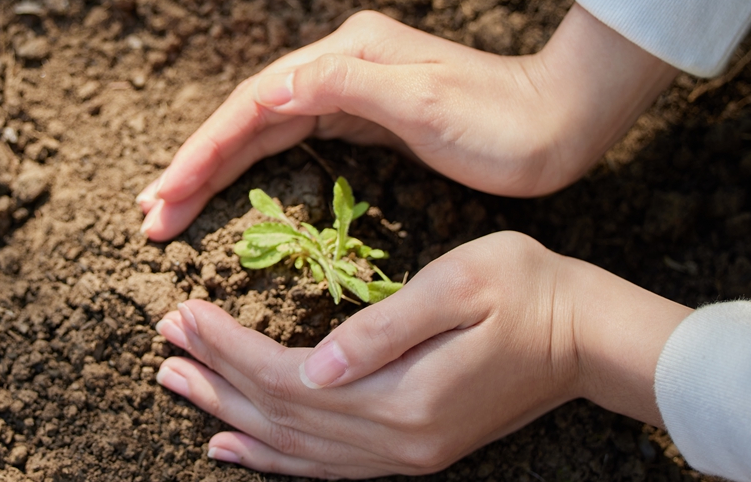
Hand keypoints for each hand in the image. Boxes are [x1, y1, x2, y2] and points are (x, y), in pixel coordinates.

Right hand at [136, 5, 677, 240]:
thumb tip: (266, 88)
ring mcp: (350, 92)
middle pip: (247, 118)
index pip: (253, 107)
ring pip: (264, 132)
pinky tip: (230, 185)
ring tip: (172, 206)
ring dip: (215, 170)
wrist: (559, 123)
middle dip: (196, 167)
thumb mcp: (423, 103)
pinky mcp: (365, 119)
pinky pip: (290, 142)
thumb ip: (343, 87)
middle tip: (151, 214)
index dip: (204, 153)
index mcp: (343, 58)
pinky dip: (254, 167)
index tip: (164, 197)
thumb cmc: (500, 121)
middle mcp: (338, 68)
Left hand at [152, 232, 691, 477]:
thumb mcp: (460, 286)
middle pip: (280, 414)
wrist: (587, 338)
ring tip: (179, 386)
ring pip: (293, 446)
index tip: (184, 314)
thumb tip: (315, 365)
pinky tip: (233, 445)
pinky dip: (272, 458)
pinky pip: (324, 467)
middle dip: (215, 376)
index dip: (229, 348)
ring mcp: (404, 453)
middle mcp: (396, 439)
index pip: (286, 376)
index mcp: (402, 394)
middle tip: (163, 343)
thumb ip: (383, 329)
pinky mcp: (412, 450)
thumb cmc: (527, 290)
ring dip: (230, 415)